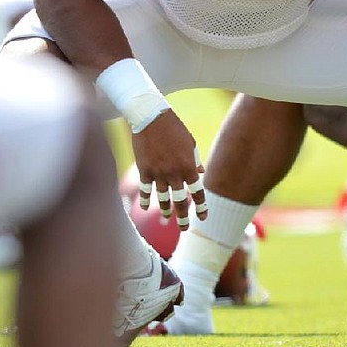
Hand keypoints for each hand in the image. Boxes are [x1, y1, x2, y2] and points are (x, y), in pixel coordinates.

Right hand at [131, 109, 206, 229]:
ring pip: (163, 198)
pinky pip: (146, 190)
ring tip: (166, 219)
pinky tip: (146, 208)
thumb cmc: (173, 128)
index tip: (203, 217)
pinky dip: (146, 200)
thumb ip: (195, 160)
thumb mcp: (190, 143)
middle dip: (182, 217)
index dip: (201, 207)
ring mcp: (158, 173)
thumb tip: (200, 172)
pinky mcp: (144, 170)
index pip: (197, 193)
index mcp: (188, 167)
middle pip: (180, 201)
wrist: (150, 117)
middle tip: (184, 229)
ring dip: (165, 210)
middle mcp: (174, 174)